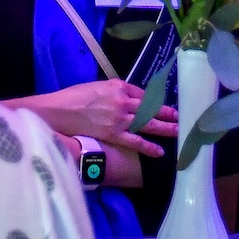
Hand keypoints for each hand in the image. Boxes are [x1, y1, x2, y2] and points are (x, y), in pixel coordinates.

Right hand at [14, 81, 177, 154]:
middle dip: (166, 113)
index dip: (154, 101)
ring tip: (177, 132)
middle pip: (150, 107)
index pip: (142, 94)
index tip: (163, 105)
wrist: (59, 111)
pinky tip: (159, 152)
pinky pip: (135, 141)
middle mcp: (123, 101)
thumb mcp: (97, 86)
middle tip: (179, 117)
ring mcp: (120, 118)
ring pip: (147, 123)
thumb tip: (125, 99)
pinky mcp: (113, 134)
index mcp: (119, 86)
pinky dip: (148, 147)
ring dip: (164, 128)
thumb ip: (114, 92)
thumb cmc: (74, 97)